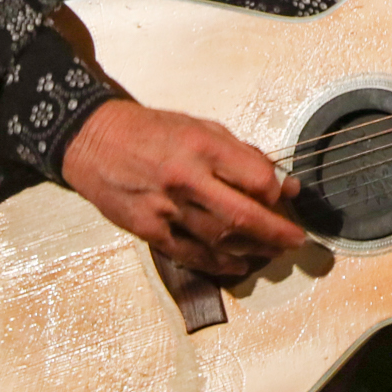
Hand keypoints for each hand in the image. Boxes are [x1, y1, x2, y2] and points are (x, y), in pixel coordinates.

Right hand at [60, 99, 303, 276]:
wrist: (94, 140)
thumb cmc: (152, 131)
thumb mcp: (201, 128)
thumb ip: (242, 155)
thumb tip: (281, 184)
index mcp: (202, 147)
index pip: (256, 178)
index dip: (277, 192)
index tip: (285, 197)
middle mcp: (186, 179)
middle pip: (244, 217)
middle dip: (277, 233)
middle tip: (296, 240)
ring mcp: (166, 209)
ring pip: (220, 241)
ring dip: (254, 250)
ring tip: (273, 252)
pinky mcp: (149, 230)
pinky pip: (192, 255)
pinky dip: (220, 264)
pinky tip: (238, 264)